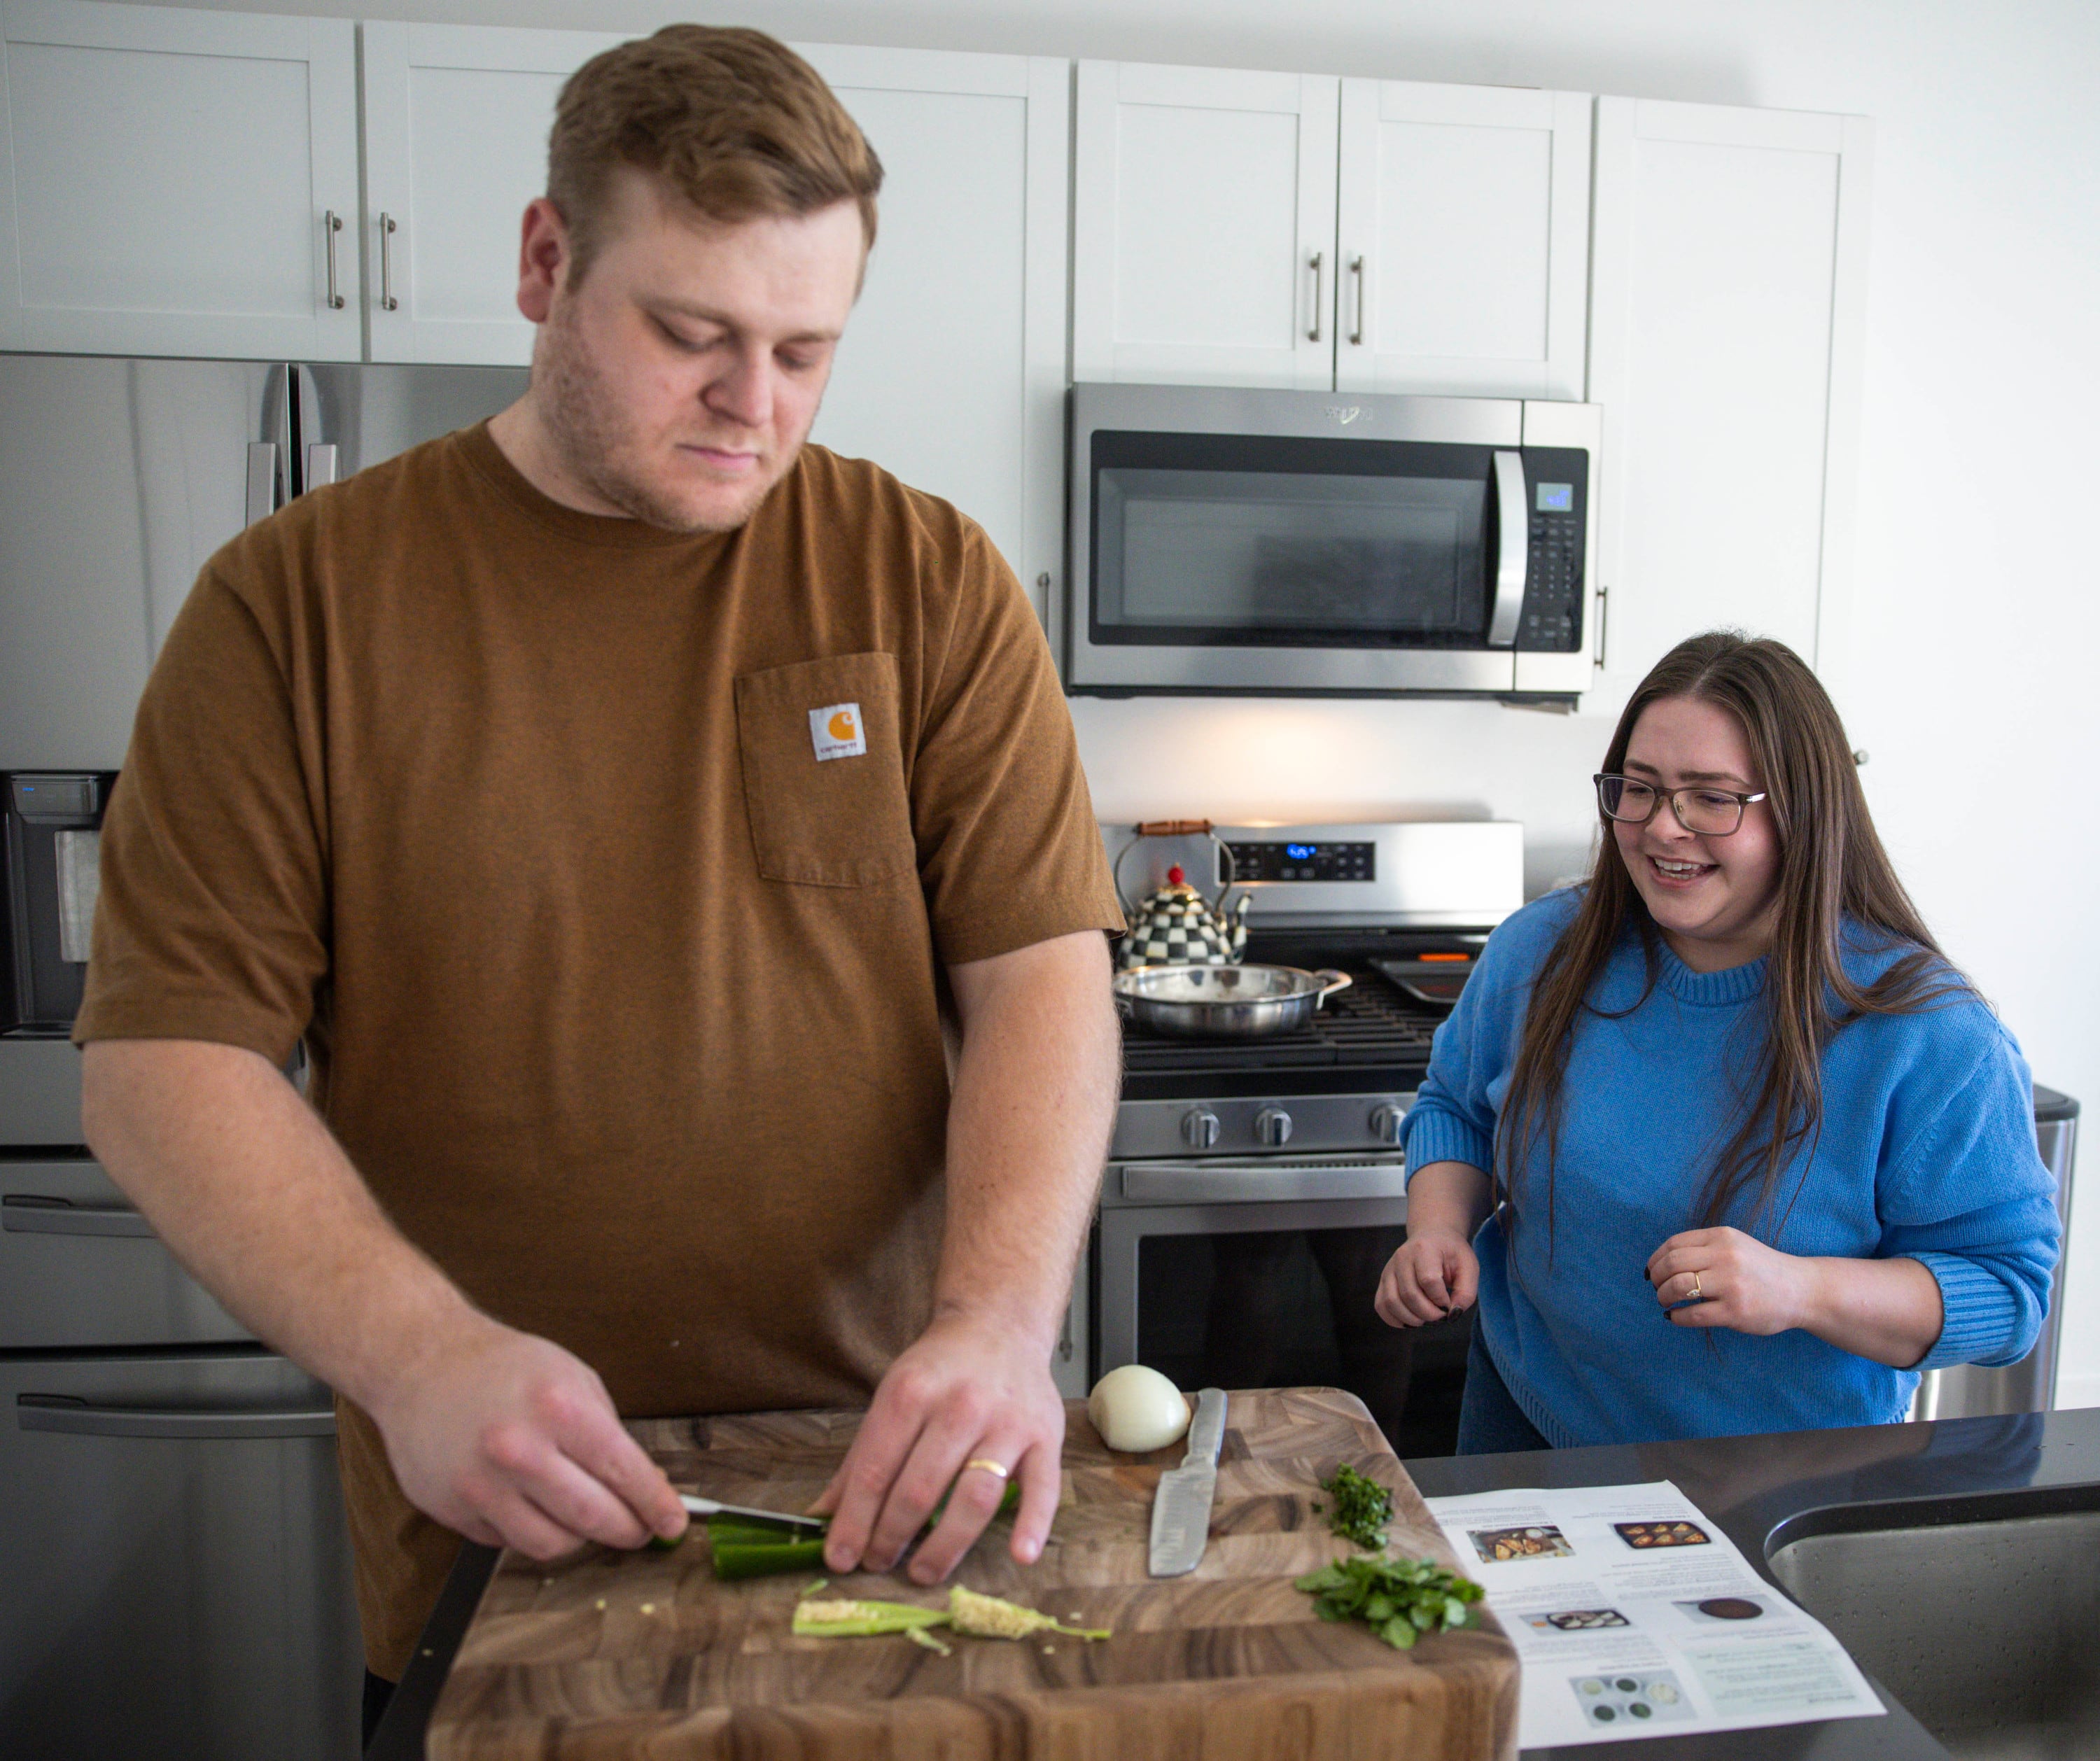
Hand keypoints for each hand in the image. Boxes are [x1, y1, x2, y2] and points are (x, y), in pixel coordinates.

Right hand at [366, 1317, 687, 1558]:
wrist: (423, 1364)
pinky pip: (509, 1541)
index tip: (674, 1522)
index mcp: (558, 1407)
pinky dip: (531, 1530)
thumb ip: (610, 1433)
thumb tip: (646, 1487)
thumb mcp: (573, 1378)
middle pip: (593, 1517)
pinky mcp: (454, 1509)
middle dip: (628, 1530)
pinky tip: (531, 1504)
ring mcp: (482, 1484)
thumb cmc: (504, 1368)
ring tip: (585, 1516)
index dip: (656, 1504)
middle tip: (639, 1530)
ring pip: (552, 1544)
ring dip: (580, 1537)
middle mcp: (519, 1449)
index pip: (624, 1471)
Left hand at [811, 1309, 1064, 1584]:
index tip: (840, 1558)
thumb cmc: (939, 1370)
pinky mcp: (1045, 1437)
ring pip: (975, 1496)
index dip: (854, 1521)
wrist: (999, 1323)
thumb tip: (820, 1517)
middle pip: (920, 1489)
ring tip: (922, 1572)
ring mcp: (1007, 1423)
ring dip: (945, 1545)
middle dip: (892, 1537)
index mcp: (911, 1392)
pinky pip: (1043, 1488)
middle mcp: (960, 1406)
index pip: (876, 1470)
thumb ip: (860, 1460)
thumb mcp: (891, 1397)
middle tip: (878, 1564)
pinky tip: (1019, 1557)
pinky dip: (1033, 1525)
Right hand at [1375, 1228, 1479, 1326]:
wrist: (1432, 1236)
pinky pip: (1381, 1305)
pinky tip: (1410, 1319)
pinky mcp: (1383, 1280)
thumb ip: (1466, 1292)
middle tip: (1441, 1315)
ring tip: (1426, 1318)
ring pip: (1391, 1302)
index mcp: (1424, 1249)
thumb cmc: (1451, 1252)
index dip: (1441, 1299)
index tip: (1450, 1303)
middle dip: (1429, 1314)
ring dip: (1411, 1319)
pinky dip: (1394, 1319)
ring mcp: (1389, 1269)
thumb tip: (1453, 1314)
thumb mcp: (1469, 1266)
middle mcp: (1402, 1257)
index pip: (1429, 1281)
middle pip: (1409, 1294)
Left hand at [1645, 1227, 1816, 1336]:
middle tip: (1656, 1288)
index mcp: (1722, 1237)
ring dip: (1663, 1295)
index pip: (1674, 1244)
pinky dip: (1677, 1317)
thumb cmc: (1762, 1268)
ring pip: (1679, 1287)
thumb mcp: (1735, 1245)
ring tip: (1665, 1301)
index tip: (1652, 1270)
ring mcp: (1731, 1285)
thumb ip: (1704, 1248)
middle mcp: (1726, 1257)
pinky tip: (1675, 1317)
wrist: (1801, 1290)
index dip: (1656, 1258)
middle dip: (1657, 1278)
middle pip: (1672, 1264)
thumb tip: (1662, 1262)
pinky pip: (1693, 1314)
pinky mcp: (1735, 1312)